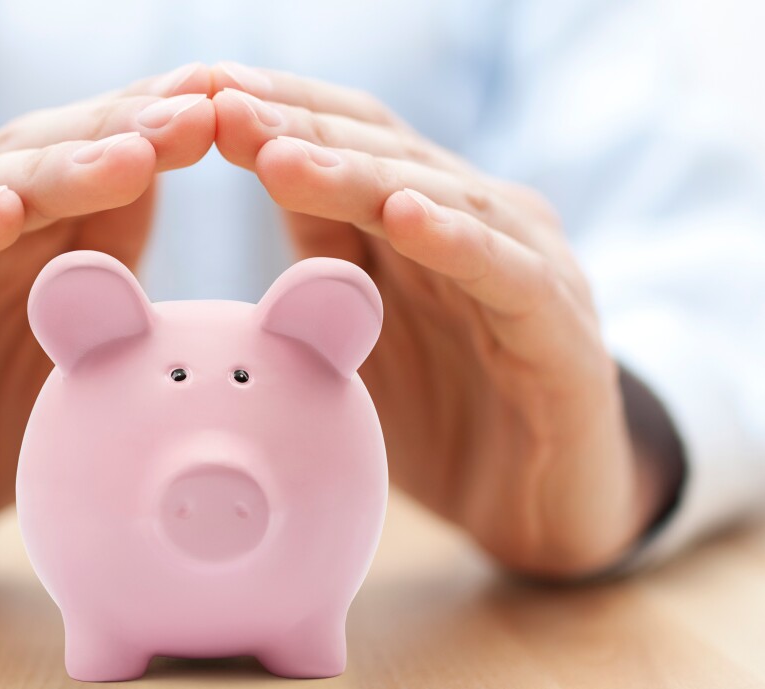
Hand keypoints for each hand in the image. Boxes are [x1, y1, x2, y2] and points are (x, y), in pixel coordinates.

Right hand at [0, 65, 215, 568]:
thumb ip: (118, 293)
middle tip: (194, 113)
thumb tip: (193, 257)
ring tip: (128, 155)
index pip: (91, 155)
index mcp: (27, 234)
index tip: (222, 99)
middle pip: (45, 156)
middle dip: (122, 130)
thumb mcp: (76, 358)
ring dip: (56, 171)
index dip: (153, 124)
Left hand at [211, 63, 674, 576]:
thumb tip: (263, 177)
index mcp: (426, 221)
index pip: (349, 141)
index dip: (280, 113)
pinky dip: (455, 241)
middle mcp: (481, 223)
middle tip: (224, 105)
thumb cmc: (446, 421)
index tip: (202, 93)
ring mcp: (529, 268)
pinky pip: (506, 275)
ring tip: (282, 155)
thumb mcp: (364, 334)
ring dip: (357, 174)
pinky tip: (403, 216)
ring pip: (439, 199)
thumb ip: (327, 255)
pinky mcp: (563, 331)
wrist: (543, 518)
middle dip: (299, 127)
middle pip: (384, 153)